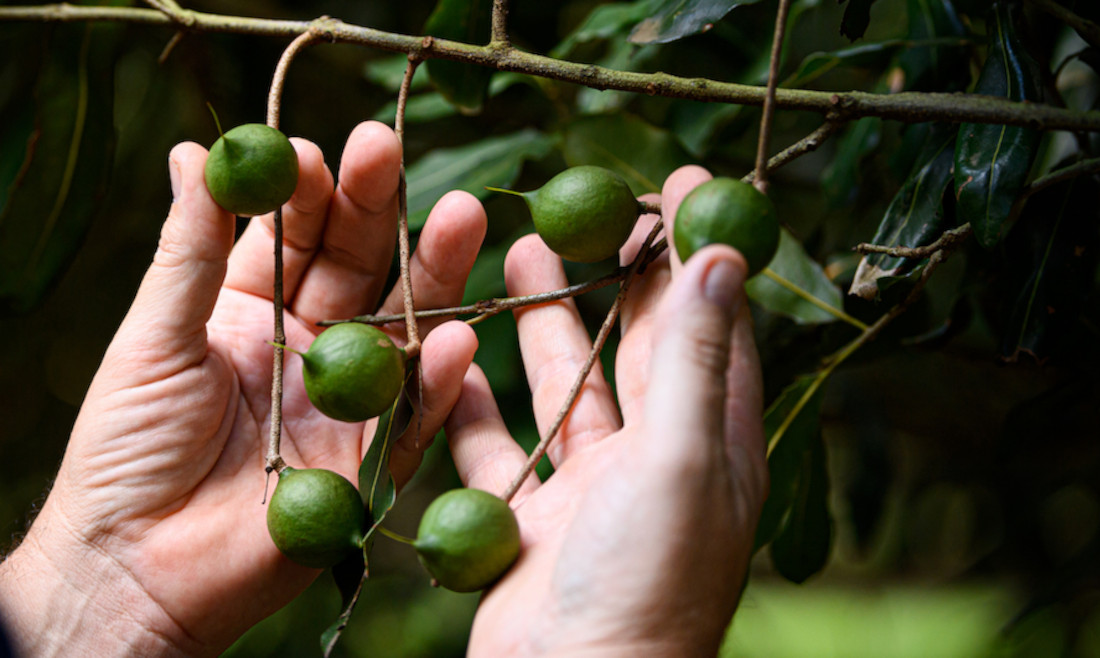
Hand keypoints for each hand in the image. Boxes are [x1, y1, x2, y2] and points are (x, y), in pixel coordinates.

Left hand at [0, 122, 484, 655]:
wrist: (135, 567)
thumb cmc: (126, 449)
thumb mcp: (152, 337)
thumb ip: (188, 248)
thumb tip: (196, 149)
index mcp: (247, 309)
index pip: (292, 234)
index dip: (309, 192)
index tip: (319, 150)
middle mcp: (307, 344)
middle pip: (356, 266)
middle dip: (378, 208)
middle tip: (392, 150)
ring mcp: (345, 399)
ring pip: (400, 325)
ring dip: (433, 273)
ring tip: (464, 215)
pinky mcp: (371, 459)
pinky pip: (414, 414)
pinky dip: (437, 380)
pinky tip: (454, 338)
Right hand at [445, 166, 767, 656]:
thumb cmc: (644, 583)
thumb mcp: (680, 459)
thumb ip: (694, 359)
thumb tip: (724, 255)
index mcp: (711, 445)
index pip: (714, 324)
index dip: (700, 252)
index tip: (682, 182)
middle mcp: (656, 462)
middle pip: (637, 347)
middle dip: (616, 275)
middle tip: (590, 207)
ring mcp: (590, 491)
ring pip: (563, 389)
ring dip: (541, 324)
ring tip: (517, 256)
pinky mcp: (529, 520)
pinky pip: (498, 448)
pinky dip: (475, 406)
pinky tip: (451, 358)